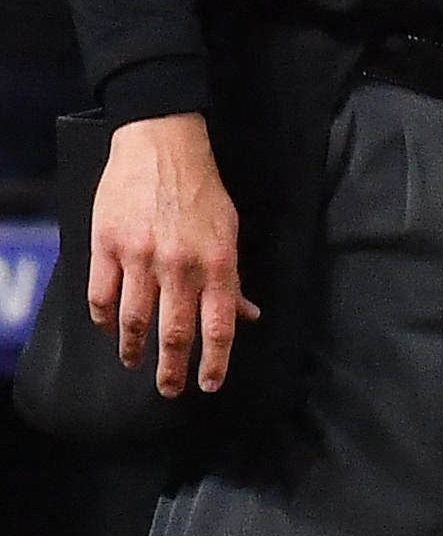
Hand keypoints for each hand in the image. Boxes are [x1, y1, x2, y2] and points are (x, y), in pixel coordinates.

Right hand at [87, 110, 247, 396]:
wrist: (162, 145)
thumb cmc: (202, 190)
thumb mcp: (230, 232)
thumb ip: (234, 278)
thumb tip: (248, 315)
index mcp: (218, 263)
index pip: (219, 326)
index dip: (215, 361)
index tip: (209, 384)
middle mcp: (180, 266)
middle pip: (175, 332)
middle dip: (172, 369)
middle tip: (170, 390)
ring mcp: (140, 257)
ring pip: (134, 320)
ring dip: (134, 348)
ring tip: (134, 362)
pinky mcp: (107, 245)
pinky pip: (101, 295)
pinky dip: (105, 319)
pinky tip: (110, 329)